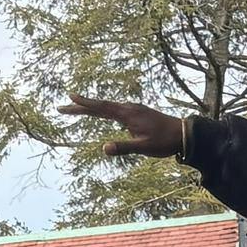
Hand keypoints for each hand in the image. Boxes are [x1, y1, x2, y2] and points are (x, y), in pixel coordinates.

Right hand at [58, 95, 186, 158]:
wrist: (183, 133)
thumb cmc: (164, 142)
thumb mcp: (143, 148)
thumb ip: (123, 147)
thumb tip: (103, 148)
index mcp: (128, 114)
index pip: (101, 108)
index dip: (85, 104)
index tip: (70, 98)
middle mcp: (129, 108)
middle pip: (100, 106)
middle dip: (81, 106)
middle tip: (63, 107)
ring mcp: (133, 109)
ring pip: (107, 107)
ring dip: (90, 108)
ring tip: (76, 108)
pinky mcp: (137, 113)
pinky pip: (114, 109)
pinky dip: (102, 110)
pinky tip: (100, 112)